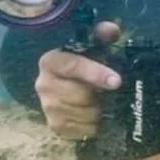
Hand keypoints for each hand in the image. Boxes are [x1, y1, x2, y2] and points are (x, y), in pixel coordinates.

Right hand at [35, 21, 121, 139]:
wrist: (62, 89)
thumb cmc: (81, 66)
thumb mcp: (90, 47)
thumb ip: (100, 36)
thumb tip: (112, 30)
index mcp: (51, 61)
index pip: (73, 67)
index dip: (96, 73)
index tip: (116, 81)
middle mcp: (43, 84)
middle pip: (82, 94)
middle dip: (98, 94)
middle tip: (103, 91)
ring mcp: (47, 108)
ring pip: (85, 114)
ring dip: (98, 109)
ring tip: (96, 102)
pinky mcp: (55, 126)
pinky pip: (84, 130)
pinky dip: (94, 125)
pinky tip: (91, 115)